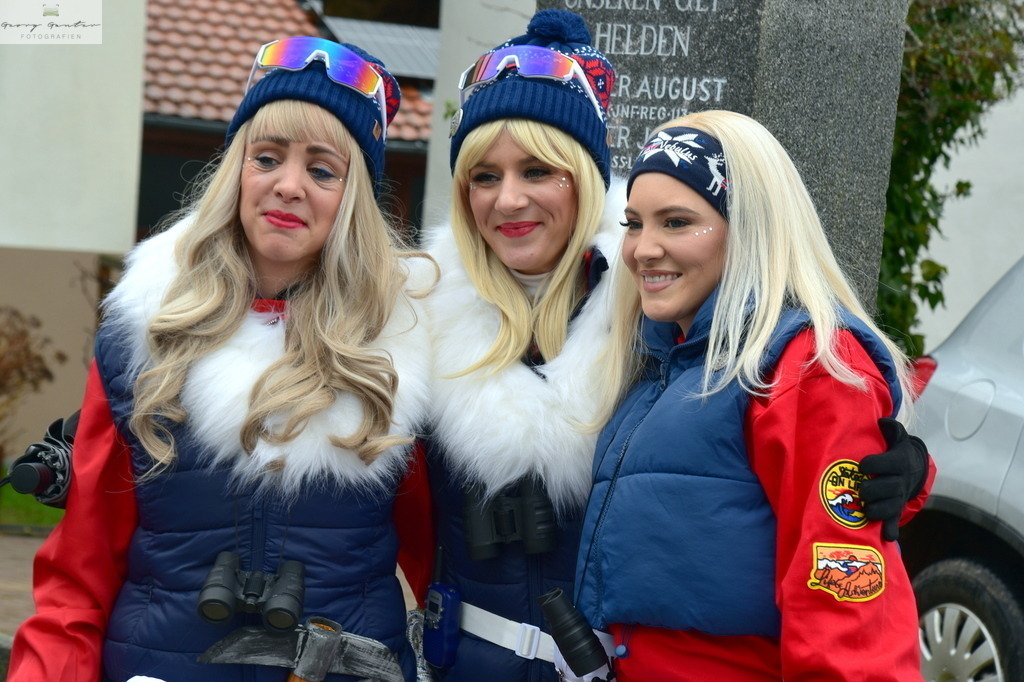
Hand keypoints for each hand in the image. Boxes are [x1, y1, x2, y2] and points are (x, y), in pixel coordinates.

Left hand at [859, 417, 928, 540]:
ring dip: (875, 510)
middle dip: (871, 490)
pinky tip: (886, 536)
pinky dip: (890, 529)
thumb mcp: (897, 439)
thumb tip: (883, 421)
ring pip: (888, 507)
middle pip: (886, 488)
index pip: (886, 464)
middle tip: (860, 490)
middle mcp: (899, 481)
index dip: (872, 465)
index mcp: (898, 463)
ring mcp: (897, 497)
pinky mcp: (894, 509)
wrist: (913, 470)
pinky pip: (893, 521)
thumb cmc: (896, 452)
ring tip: (865, 508)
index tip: (862, 465)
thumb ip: (892, 429)